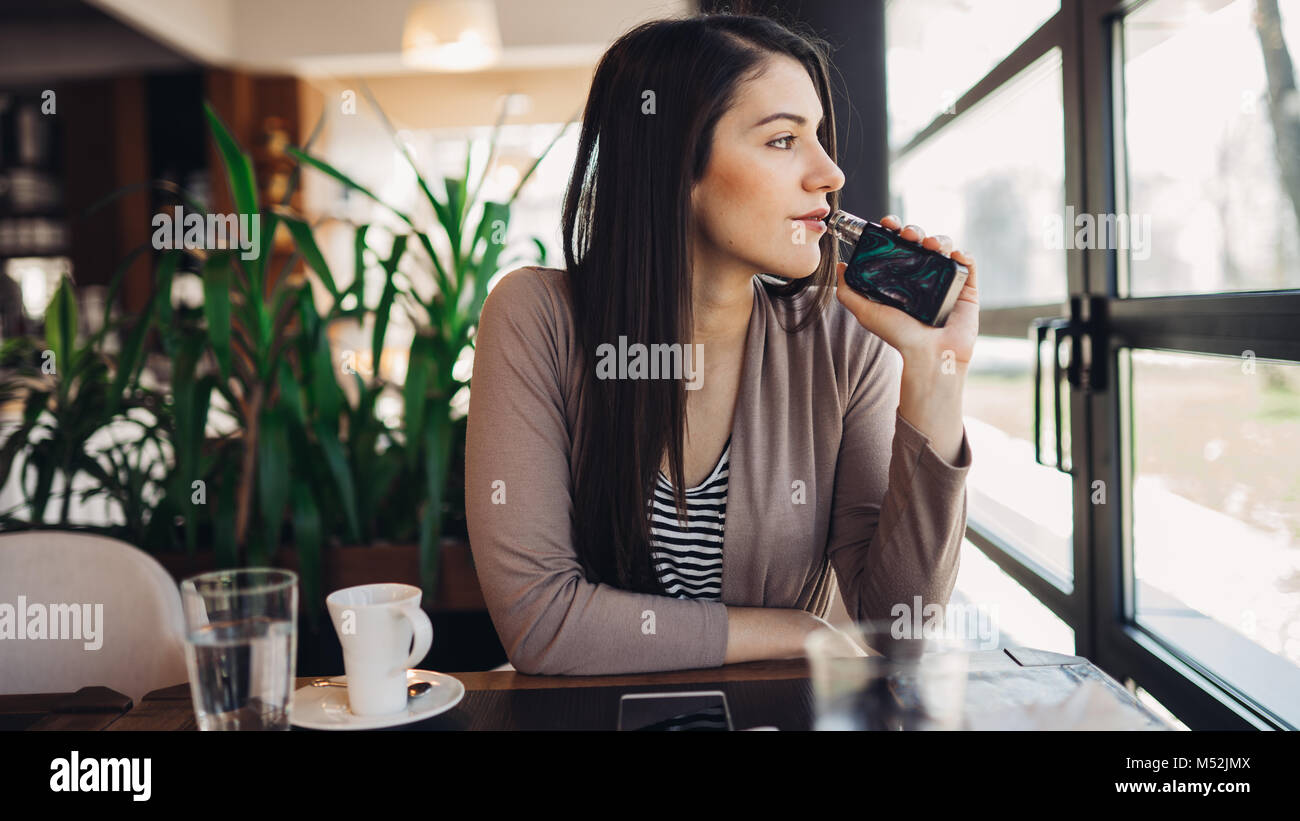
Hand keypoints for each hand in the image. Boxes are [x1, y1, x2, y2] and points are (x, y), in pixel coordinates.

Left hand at [834, 215, 978, 366]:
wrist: (929, 355)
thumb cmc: (898, 336)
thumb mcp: (866, 313)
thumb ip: (848, 292)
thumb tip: (840, 266)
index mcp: (902, 278)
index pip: (898, 246)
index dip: (894, 230)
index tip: (887, 224)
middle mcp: (924, 276)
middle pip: (922, 241)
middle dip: (915, 230)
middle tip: (909, 234)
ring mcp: (946, 281)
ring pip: (945, 248)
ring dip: (939, 239)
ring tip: (931, 245)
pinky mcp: (967, 289)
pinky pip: (968, 264)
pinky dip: (963, 255)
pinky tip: (955, 256)